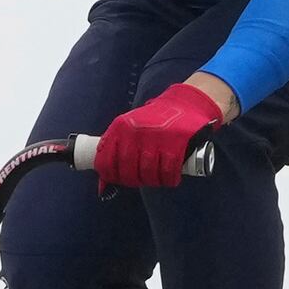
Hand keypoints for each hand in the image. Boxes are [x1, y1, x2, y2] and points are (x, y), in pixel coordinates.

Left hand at [94, 76, 234, 189]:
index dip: (109, 175)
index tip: (115, 180)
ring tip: (155, 179)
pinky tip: (169, 178)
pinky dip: (168, 179)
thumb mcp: (129, 127)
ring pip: (147, 173)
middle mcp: (136, 133)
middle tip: (139, 180)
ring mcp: (156, 139)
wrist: (184, 105)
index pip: (106, 160)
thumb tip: (103, 184)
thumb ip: (116, 150)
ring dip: (152, 181)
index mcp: (121, 127)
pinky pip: (167, 171)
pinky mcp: (176, 144)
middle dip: (132, 180)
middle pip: (127, 170)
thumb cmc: (154, 120)